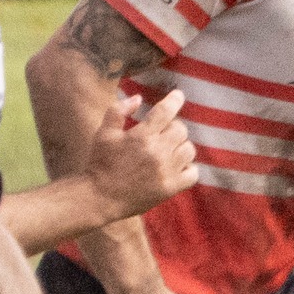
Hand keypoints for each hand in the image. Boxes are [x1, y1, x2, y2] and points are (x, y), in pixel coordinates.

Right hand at [84, 90, 196, 221]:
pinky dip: (189, 168)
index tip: (178, 95)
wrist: (100, 197)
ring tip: (169, 149)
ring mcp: (166, 171)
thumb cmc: (100, 163)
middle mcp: (157, 152)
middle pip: (180, 130)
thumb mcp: (104, 133)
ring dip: (181, 146)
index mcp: (142, 136)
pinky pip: (193, 174)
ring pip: (189, 150)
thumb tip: (138, 98)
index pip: (165, 111)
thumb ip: (119, 111)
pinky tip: (178, 166)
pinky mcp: (170, 188)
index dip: (175, 100)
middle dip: (172, 127)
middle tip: (163, 132)